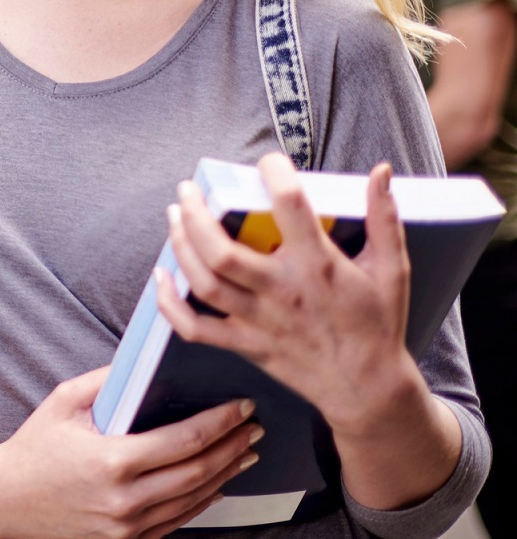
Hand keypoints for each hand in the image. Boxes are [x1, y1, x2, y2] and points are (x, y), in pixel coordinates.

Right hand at [0, 368, 261, 538]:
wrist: (5, 501)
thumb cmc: (33, 448)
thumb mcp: (63, 402)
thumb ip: (105, 380)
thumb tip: (144, 364)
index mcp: (113, 460)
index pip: (184, 440)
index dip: (219, 423)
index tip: (241, 407)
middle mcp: (126, 499)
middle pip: (199, 472)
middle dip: (233, 448)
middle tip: (254, 428)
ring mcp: (128, 527)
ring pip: (194, 501)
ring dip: (226, 475)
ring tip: (246, 454)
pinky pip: (177, 522)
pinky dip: (203, 502)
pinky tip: (216, 485)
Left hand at [156, 152, 416, 435]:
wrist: (369, 390)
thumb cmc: (378, 324)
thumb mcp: (392, 269)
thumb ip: (384, 218)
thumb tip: (381, 170)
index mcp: (319, 266)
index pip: (290, 207)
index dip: (274, 174)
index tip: (267, 162)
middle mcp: (283, 292)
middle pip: (222, 251)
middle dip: (196, 214)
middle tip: (187, 189)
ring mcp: (260, 322)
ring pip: (204, 283)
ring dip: (180, 247)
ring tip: (174, 216)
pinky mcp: (246, 345)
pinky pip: (195, 328)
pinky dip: (170, 304)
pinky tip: (161, 277)